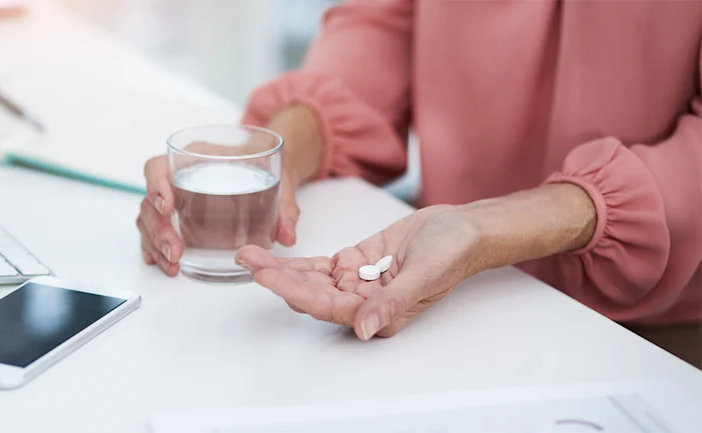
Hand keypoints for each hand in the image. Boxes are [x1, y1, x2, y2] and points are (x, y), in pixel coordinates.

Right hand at [137, 155, 301, 275]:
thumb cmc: (261, 165)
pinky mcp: (175, 218)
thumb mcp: (278, 179)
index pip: (159, 167)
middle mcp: (177, 176)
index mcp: (194, 157)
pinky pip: (154, 232)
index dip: (157, 186)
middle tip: (175, 250)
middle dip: (158, 228)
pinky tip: (162, 262)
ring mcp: (173, 199)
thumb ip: (284, 206)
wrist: (262, 166)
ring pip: (149, 220)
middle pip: (150, 201)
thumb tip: (288, 235)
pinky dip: (155, 249)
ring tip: (173, 263)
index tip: (167, 206)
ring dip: (156, 243)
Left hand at [236, 205, 482, 339]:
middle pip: (311, 293)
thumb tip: (366, 329)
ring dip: (282, 268)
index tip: (266, 277)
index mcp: (379, 314)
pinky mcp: (357, 262)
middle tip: (248, 259)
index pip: (327, 305)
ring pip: (312, 279)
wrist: (464, 229)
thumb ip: (392, 304)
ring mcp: (358, 282)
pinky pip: (322, 265)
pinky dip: (299, 261)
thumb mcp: (424, 276)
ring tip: (251, 254)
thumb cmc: (452, 253)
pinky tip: (274, 256)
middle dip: (277, 278)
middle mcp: (364, 302)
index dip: (294, 291)